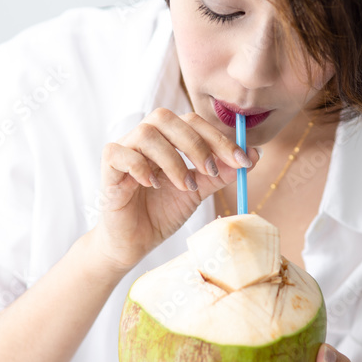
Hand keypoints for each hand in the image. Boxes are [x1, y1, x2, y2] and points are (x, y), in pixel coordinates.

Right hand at [90, 107, 260, 273]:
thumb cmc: (161, 212)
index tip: (243, 160)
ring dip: (172, 160)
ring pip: (146, 134)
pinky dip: (140, 166)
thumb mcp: (198, 191)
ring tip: (184, 187)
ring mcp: (124, 150)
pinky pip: (120, 153)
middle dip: (196, 143)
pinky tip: (154, 185)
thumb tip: (253, 154)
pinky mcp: (108, 168)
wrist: (133, 242)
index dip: (219, 138)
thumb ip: (221, 173)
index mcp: (167, 139)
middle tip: (211, 172)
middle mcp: (145, 138)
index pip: (193, 122)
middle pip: (167, 118)